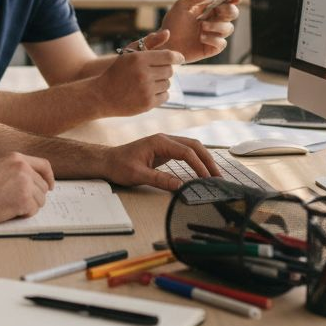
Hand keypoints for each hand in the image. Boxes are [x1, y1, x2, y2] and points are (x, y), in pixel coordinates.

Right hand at [0, 152, 54, 226]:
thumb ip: (16, 171)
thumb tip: (34, 183)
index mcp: (16, 158)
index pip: (44, 165)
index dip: (49, 178)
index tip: (50, 187)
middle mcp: (23, 168)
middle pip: (43, 187)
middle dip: (34, 198)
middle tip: (17, 203)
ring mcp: (25, 183)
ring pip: (40, 200)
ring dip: (28, 207)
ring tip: (8, 206)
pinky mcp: (24, 199)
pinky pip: (33, 211)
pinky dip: (23, 215)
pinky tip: (8, 211)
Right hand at [96, 32, 182, 115]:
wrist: (101, 95)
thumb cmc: (117, 72)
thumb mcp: (129, 53)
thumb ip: (149, 42)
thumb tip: (168, 33)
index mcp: (138, 59)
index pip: (168, 56)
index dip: (177, 57)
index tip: (180, 59)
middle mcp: (143, 73)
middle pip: (169, 70)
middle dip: (164, 70)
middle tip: (154, 72)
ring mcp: (145, 89)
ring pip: (168, 83)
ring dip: (161, 83)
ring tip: (147, 83)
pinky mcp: (147, 103)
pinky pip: (165, 96)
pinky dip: (160, 94)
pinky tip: (148, 92)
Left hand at [102, 133, 221, 191]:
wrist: (107, 160)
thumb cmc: (119, 165)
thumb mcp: (138, 175)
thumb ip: (160, 180)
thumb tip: (180, 186)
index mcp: (159, 142)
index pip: (186, 152)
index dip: (199, 166)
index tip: (206, 179)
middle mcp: (165, 139)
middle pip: (194, 145)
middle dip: (207, 160)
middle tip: (218, 176)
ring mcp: (165, 143)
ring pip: (192, 147)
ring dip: (204, 159)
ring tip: (214, 174)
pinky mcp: (165, 150)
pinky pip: (186, 152)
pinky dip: (196, 160)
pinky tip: (201, 170)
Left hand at [157, 0, 240, 62]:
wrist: (165, 44)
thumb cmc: (172, 25)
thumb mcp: (180, 7)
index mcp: (208, 10)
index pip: (226, 2)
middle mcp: (214, 22)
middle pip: (232, 14)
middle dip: (228, 10)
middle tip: (217, 10)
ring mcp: (214, 35)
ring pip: (229, 28)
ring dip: (217, 26)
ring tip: (202, 27)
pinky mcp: (211, 48)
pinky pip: (222, 44)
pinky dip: (214, 39)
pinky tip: (202, 38)